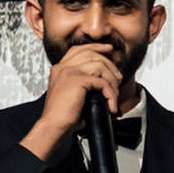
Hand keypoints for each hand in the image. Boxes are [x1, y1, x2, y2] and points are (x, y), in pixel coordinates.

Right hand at [23, 42, 124, 160]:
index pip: (79, 50)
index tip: (109, 49)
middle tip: (118, 77)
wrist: (54, 125)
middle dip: (110, 63)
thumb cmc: (65, 115)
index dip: (95, 47)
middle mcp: (63, 67)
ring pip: (100, 65)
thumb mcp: (74, 94)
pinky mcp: (77, 80)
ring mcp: (69, 72)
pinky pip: (103, 82)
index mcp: (60, 69)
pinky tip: (111, 105)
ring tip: (114, 95)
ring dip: (112, 81)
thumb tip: (107, 82)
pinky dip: (111, 94)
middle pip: (92, 53)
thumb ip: (86, 83)